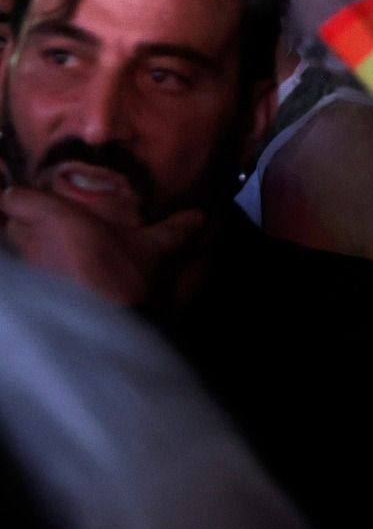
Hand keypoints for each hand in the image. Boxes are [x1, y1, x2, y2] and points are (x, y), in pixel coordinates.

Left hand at [0, 187, 204, 304]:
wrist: (108, 329)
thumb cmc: (125, 280)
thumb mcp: (153, 250)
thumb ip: (171, 230)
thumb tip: (197, 216)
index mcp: (57, 219)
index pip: (14, 199)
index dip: (22, 201)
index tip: (34, 205)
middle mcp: (31, 241)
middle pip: (9, 225)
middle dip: (23, 227)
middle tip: (47, 232)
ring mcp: (24, 270)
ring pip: (12, 252)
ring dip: (25, 253)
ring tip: (46, 260)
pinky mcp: (22, 296)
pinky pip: (18, 277)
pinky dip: (27, 277)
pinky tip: (45, 284)